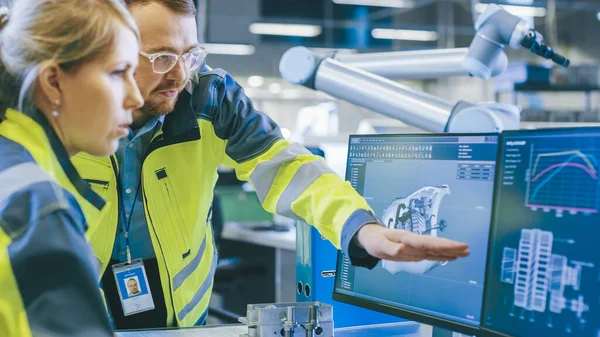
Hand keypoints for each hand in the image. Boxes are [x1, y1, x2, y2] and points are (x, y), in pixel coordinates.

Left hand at [355, 223, 469, 261]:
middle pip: (435, 244)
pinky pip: (431, 253)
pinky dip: (441, 255)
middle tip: (467, 249)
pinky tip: (452, 257)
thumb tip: (402, 250)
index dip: (442, 244)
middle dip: (451, 247)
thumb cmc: (374, 240)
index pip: (427, 242)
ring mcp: (416, 247)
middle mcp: (415, 242)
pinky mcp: (415, 252)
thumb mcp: (378, 245)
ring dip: (450, 250)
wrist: (371, 236)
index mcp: (407, 238)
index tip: (457, 245)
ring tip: (466, 252)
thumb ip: (390, 248)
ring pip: (435, 249)